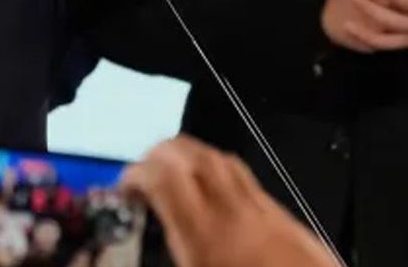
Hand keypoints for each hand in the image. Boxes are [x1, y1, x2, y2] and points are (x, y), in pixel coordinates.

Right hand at [120, 136, 339, 266]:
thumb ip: (174, 252)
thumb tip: (147, 253)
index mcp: (205, 236)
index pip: (163, 177)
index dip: (136, 174)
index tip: (125, 187)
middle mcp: (233, 213)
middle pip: (191, 155)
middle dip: (159, 155)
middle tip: (143, 173)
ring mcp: (261, 210)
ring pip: (220, 159)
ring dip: (189, 158)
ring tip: (173, 173)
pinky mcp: (282, 216)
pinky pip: (244, 176)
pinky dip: (219, 171)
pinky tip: (215, 192)